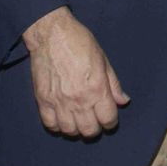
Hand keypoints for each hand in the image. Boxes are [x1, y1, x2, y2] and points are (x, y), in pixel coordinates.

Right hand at [22, 7, 128, 138]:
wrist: (52, 34)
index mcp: (97, 88)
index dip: (111, 123)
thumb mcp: (103, 60)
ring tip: (78, 121)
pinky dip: (57, 126)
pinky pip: (50, 124)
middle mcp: (79, 99)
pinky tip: (62, 119)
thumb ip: (114, 84)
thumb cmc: (80, 42)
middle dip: (95, 129)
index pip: (108, 119)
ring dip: (76, 129)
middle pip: (89, 130)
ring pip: (70, 131)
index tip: (109, 120)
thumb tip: (123, 101)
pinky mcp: (43, 100)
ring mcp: (59, 101)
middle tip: (94, 121)